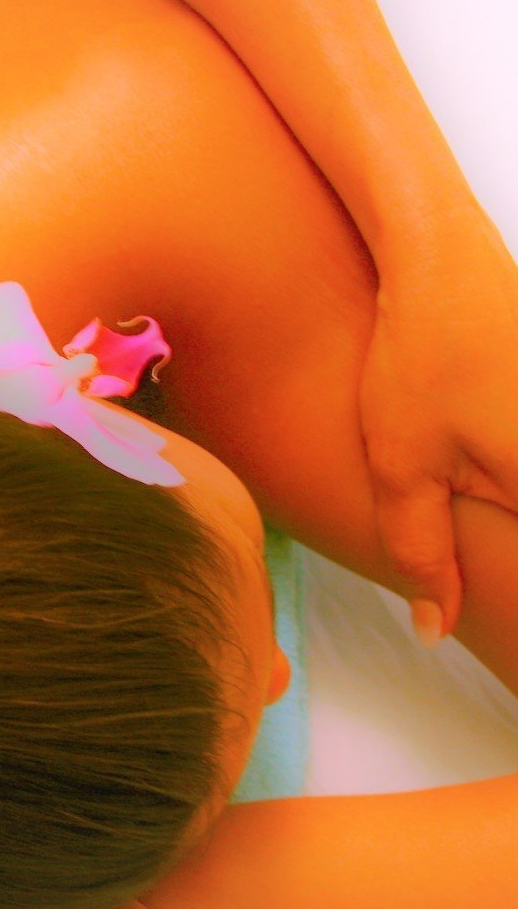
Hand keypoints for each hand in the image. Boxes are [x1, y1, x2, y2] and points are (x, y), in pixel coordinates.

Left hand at [359, 204, 517, 643]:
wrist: (442, 257)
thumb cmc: (418, 358)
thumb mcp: (403, 468)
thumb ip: (424, 556)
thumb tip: (435, 633)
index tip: (509, 651)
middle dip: (511, 572)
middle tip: (494, 598)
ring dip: (506, 530)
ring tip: (513, 541)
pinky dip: (513, 484)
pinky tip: (494, 490)